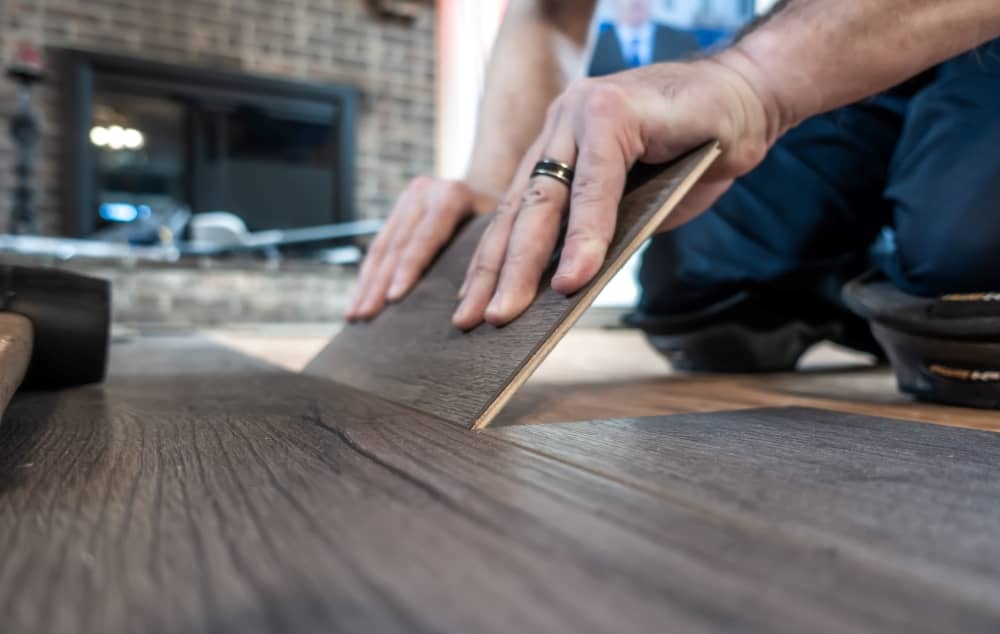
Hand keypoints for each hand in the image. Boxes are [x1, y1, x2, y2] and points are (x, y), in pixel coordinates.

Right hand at [347, 177, 498, 320]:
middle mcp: (423, 192)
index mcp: (450, 195)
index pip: (425, 238)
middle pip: (397, 245)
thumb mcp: (502, 229)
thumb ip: (486, 256)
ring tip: (355, 315)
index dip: (408, 269)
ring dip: (366, 284)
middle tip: (366, 316)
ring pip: (381, 247)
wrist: (488, 185)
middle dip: (378, 284)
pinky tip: (358, 300)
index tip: (394, 298)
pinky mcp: (397, 210)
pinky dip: (367, 276)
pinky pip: (379, 246)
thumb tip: (480, 304)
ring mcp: (407, 199)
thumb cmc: (501, 219)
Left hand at [451, 52, 782, 330]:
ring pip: (547, 200)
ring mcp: (581, 113)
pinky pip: (594, 186)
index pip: (516, 212)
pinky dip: (586, 236)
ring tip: (508, 311)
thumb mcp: (638, 203)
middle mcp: (559, 126)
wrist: (750, 98)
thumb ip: (601, 230)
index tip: (470, 308)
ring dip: (526, 263)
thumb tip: (565, 284)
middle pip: (520, 211)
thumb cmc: (695, 151)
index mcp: (557, 147)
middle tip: (475, 321)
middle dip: (494, 272)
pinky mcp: (612, 111)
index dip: (491, 262)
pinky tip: (574, 277)